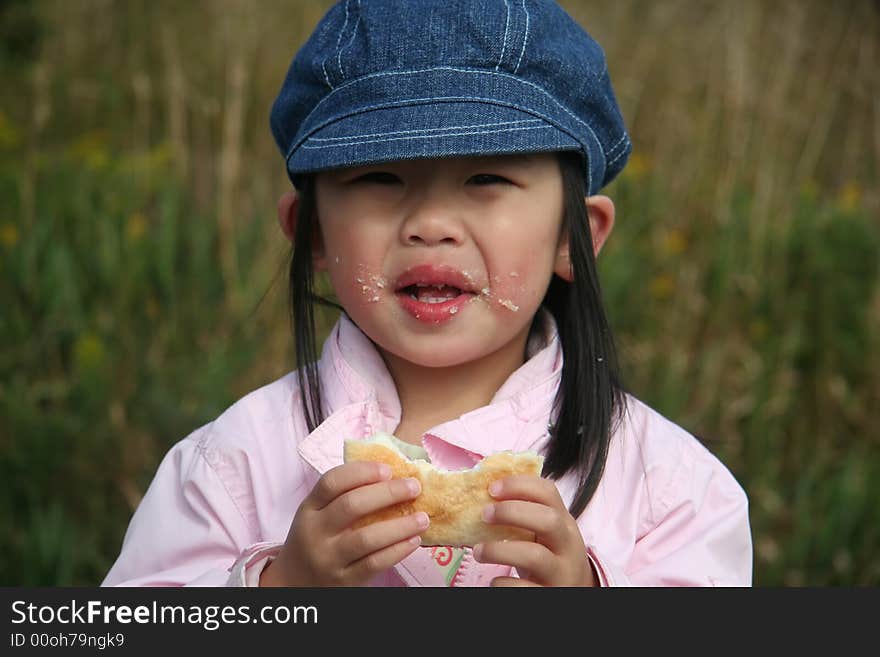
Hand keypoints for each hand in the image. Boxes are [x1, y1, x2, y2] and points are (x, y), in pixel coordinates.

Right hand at [260, 461, 428, 585]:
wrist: (294, 584)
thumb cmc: (316, 539)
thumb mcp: (317, 515)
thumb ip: (343, 496)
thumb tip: (393, 474)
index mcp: (309, 508)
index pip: (331, 482)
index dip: (362, 472)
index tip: (388, 469)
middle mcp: (316, 532)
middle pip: (351, 506)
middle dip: (387, 493)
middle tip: (414, 487)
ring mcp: (329, 558)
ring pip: (366, 538)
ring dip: (400, 525)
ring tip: (422, 518)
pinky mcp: (344, 581)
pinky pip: (375, 563)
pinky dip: (398, 550)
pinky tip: (414, 540)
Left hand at [472, 474, 596, 586]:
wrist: (573, 590)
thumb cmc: (548, 554)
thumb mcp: (545, 532)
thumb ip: (524, 513)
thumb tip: (482, 492)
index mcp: (564, 522)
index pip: (548, 492)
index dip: (519, 485)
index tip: (492, 488)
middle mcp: (567, 545)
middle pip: (548, 520)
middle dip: (512, 512)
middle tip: (484, 514)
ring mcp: (560, 572)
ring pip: (534, 556)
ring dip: (499, 551)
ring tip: (478, 551)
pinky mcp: (548, 594)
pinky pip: (524, 588)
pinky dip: (504, 583)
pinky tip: (495, 581)